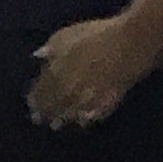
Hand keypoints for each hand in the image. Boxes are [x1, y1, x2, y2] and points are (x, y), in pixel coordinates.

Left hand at [29, 15, 161, 130]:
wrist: (130, 44)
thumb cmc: (97, 35)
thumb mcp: (67, 35)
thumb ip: (51, 48)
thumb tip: (38, 57)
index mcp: (55, 73)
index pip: (40, 91)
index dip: (35, 99)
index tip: (32, 105)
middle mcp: (68, 91)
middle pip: (53, 106)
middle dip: (46, 113)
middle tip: (41, 120)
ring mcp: (88, 99)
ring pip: (70, 114)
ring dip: (63, 119)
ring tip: (58, 126)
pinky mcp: (108, 103)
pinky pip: (93, 116)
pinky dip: (85, 120)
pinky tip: (83, 121)